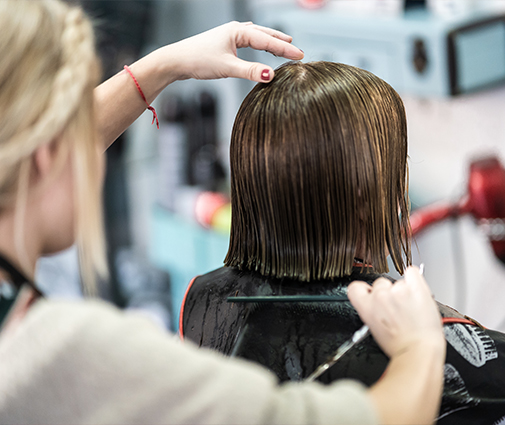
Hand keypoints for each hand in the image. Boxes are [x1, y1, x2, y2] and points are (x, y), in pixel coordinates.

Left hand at [167, 21, 303, 81]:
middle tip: (297, 51)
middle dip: (281, 42)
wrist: (176, 60)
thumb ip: (250, 72)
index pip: (266, 40)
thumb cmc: (198, 60)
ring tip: (284, 45)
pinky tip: (260, 44)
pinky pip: (248, 41)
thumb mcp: (227, 68)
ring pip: (256, 36)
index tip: (300, 56)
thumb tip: (271, 75)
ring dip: (270, 41)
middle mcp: (234, 30)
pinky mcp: (224, 43)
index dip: (284, 49)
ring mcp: (229, 36)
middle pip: (264, 34)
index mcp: (237, 32)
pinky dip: (258, 43)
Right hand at [348, 266, 443, 357]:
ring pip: (398, 281)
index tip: (371, 294)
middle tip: (398, 307)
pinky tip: (417, 291)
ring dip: (404, 290)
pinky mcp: (415, 287)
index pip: (355, 287)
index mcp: (366, 307)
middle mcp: (380, 296)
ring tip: (412, 307)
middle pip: (380, 283)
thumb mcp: (374, 329)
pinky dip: (414, 279)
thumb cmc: (399, 346)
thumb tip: (376, 304)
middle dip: (388, 292)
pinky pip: (412, 272)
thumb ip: (372, 311)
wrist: (419, 351)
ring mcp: (398, 290)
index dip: (365, 290)